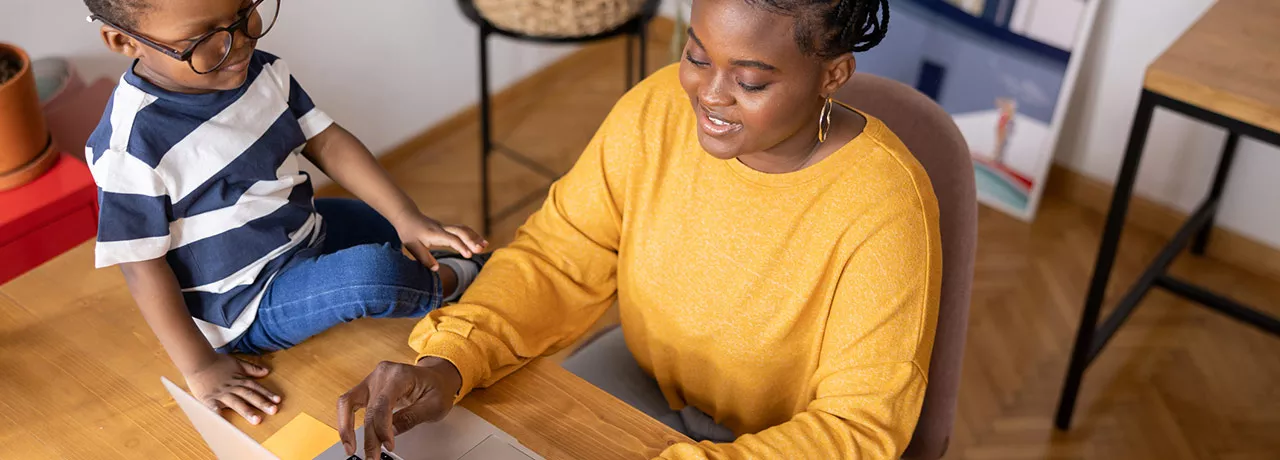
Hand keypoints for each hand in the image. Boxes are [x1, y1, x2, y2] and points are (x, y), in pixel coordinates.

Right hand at [186, 354, 279, 424]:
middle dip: (262, 403)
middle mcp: (232, 387)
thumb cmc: (217, 362)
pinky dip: (219, 414)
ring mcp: (221, 394)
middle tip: (273, 411)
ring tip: (257, 420)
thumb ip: (251, 368)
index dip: (267, 394)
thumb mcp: (237, 362)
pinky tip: (226, 423)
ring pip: (236, 403)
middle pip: (249, 396)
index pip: (256, 387)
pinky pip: (214, 408)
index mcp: (239, 379)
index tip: (278, 401)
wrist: (198, 360)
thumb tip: (267, 371)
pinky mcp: (208, 398)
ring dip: (247, 411)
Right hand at [337, 358, 461, 458]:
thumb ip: (411, 417)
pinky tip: (348, 436)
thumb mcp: (434, 405)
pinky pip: (349, 403)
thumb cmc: (438, 387)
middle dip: (370, 437)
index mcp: (400, 375)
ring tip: (350, 448)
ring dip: (346, 428)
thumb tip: (391, 432)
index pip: (384, 403)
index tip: (388, 445)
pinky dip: (346, 420)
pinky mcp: (367, 388)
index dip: (383, 428)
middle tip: (373, 456)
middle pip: (369, 408)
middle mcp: (382, 374)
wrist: (436, 377)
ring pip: (348, 402)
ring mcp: (372, 379)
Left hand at [392, 212, 486, 269]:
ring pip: (463, 229)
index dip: (461, 246)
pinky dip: (472, 235)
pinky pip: (462, 230)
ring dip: (475, 237)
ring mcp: (446, 227)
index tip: (469, 255)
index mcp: (434, 234)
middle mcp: (442, 228)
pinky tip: (479, 241)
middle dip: (472, 240)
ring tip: (485, 246)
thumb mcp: (412, 247)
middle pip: (460, 232)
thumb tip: (436, 269)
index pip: (451, 239)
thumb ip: (424, 258)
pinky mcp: (447, 228)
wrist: (407, 216)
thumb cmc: (409, 232)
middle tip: (481, 249)